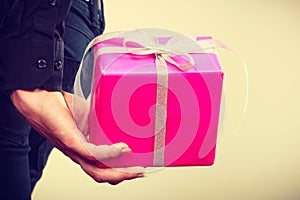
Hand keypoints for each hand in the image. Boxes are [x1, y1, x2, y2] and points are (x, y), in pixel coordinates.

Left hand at [10, 89, 144, 184]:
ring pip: (97, 171)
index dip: (119, 172)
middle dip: (124, 176)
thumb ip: (100, 121)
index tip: (136, 168)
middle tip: (140, 172)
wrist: (38, 99)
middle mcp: (78, 154)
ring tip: (135, 167)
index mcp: (83, 149)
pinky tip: (122, 149)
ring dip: (119, 172)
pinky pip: (92, 153)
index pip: (102, 167)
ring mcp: (74, 149)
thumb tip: (116, 116)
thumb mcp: (86, 116)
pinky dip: (109, 154)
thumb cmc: (60, 108)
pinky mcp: (70, 141)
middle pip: (102, 175)